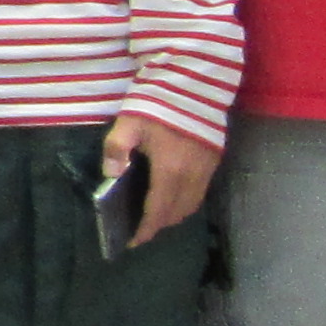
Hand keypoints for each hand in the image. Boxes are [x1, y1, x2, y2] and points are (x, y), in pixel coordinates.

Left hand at [97, 112, 221, 241]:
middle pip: (176, 213)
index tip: (133, 241)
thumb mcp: (128, 124)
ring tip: (155, 216)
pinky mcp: (215, 161)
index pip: (157, 211)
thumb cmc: (158, 103)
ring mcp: (207, 170)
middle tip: (140, 228)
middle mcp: (192, 176)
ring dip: (174, 215)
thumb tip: (111, 175)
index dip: (146, 229)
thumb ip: (116, 150)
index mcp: (170, 171)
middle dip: (158, 225)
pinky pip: (201, 193)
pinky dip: (186, 202)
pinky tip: (172, 197)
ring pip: (192, 205)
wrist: (195, 83)